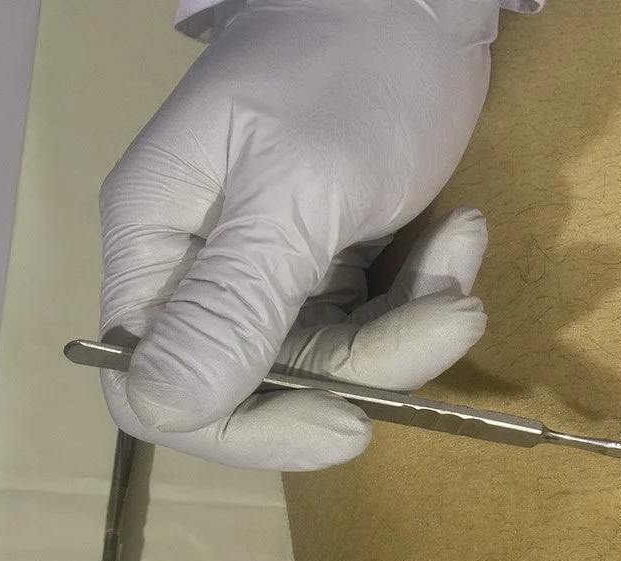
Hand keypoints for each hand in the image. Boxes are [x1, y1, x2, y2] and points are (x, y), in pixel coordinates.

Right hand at [97, 0, 503, 468]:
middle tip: (452, 312)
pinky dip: (429, 289)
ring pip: (341, 363)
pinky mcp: (335, 262)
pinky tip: (459, 229)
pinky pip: (379, 322)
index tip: (344, 422)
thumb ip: (235, 302)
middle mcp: (205, 271)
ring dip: (419, 320)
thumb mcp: (295, 189)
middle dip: (377, 363)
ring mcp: (273, 269)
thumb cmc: (342, 68)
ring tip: (462, 246)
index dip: (246, 431)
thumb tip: (162, 411)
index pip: (158, 393)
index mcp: (159, 248)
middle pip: (273, 388)